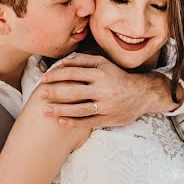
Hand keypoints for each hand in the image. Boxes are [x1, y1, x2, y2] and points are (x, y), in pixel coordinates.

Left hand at [39, 54, 177, 127]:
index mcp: (101, 74)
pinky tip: (61, 122)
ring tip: (45, 110)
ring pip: (79, 109)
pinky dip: (74, 122)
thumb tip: (62, 62)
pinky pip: (88, 121)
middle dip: (55, 93)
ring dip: (61, 110)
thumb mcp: (104, 64)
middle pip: (74, 91)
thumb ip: (83, 61)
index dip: (57, 76)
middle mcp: (103, 89)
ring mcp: (106, 105)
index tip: (44, 79)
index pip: (74, 73)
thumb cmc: (118, 77)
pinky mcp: (108, 119)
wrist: (142, 94)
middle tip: (41, 94)